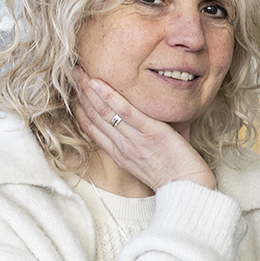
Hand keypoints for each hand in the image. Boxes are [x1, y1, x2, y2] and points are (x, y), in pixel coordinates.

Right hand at [72, 76, 215, 192]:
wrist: (189, 189)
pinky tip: (98, 83)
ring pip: (105, 112)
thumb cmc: (176, 176)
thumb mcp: (148, 161)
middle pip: (94, 117)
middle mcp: (122, 146)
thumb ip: (139, 144)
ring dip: (89, 90)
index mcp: (120, 154)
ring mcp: (135, 140)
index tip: (71, 91)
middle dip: (80, 94)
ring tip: (79, 72)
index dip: (79, 109)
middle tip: (70, 73)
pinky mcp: (151, 133)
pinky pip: (126, 112)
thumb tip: (139, 126)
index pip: (92, 128)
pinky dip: (110, 97)